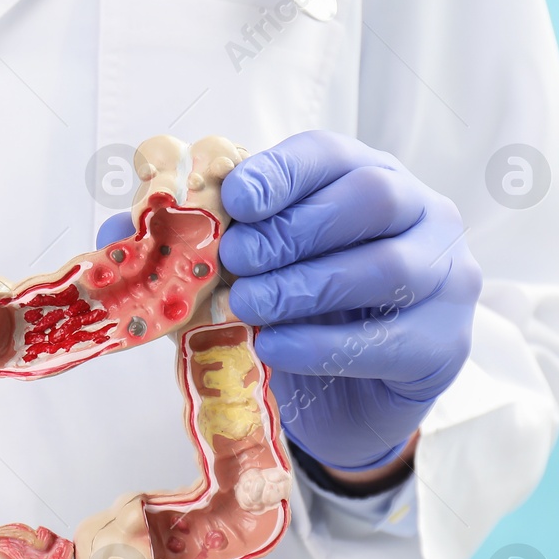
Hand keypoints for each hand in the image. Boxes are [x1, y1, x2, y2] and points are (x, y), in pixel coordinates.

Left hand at [215, 132, 480, 470]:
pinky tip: (277, 348)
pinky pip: (389, 338)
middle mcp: (419, 215)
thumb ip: (187, 252)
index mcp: (365, 179)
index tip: (232, 199)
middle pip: (368, 199)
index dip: (279, 173)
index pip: (329, 155)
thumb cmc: (298, 319)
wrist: (346, 403)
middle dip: (291, 229)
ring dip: (304, 286)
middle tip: (233, 261)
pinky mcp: (446, 342)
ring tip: (248, 307)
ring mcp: (446, 276)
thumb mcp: (237, 278)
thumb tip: (112, 237)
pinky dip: (323, 344)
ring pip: (384, 266)